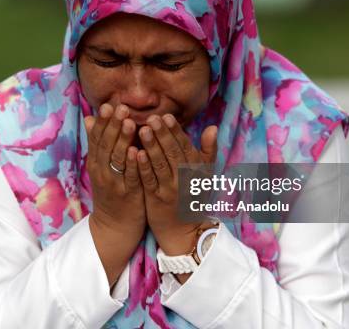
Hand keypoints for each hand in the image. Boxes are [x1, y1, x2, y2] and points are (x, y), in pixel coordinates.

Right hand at [84, 103, 144, 284]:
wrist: (114, 225)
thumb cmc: (111, 191)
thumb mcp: (100, 166)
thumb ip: (98, 143)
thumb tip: (89, 118)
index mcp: (96, 162)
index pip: (97, 137)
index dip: (102, 121)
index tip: (108, 104)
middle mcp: (101, 170)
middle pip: (105, 145)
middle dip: (113, 125)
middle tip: (120, 107)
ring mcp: (114, 182)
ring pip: (117, 158)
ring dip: (123, 140)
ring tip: (130, 122)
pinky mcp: (127, 193)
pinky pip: (130, 176)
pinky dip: (133, 163)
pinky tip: (138, 151)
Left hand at [137, 114, 217, 255]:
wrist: (184, 231)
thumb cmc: (192, 197)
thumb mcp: (204, 175)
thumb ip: (208, 151)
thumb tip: (212, 127)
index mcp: (196, 170)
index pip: (185, 146)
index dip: (176, 131)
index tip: (166, 116)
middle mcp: (185, 178)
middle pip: (173, 152)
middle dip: (163, 134)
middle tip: (152, 118)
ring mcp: (170, 189)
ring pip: (161, 164)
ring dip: (152, 146)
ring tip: (143, 129)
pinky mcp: (156, 199)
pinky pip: (150, 180)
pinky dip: (144, 166)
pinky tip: (136, 153)